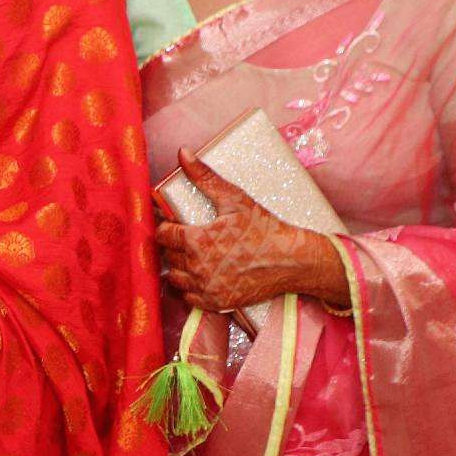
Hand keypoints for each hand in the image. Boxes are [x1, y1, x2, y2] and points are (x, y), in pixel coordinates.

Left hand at [155, 148, 346, 313]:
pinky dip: (191, 289)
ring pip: (175, 279)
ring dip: (179, 267)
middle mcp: (197, 267)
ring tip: (193, 256)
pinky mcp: (217, 302)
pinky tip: (202, 275)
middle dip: (173, 246)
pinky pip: (190, 299)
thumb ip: (205, 177)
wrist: (292, 260)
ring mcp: (206, 288)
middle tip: (186, 238)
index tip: (174, 224)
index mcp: (197, 241)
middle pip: (168, 256)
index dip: (166, 227)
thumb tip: (183, 153)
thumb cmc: (264, 228)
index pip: (163, 235)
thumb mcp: (234, 199)